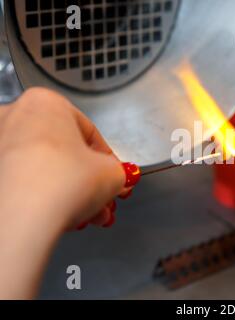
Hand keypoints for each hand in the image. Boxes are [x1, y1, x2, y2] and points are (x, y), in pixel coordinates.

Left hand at [0, 88, 126, 229]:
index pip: (90, 133)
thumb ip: (119, 173)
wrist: (22, 217)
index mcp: (45, 102)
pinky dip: (43, 197)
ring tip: (86, 215)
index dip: (109, 161)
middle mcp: (14, 116)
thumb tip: (117, 177)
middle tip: (103, 199)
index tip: (115, 176)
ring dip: (70, 192)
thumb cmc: (59, 183)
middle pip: (65, 152)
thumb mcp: (112, 175)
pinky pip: (24, 182)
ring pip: (45, 169)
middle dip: (88, 181)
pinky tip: (60, 216)